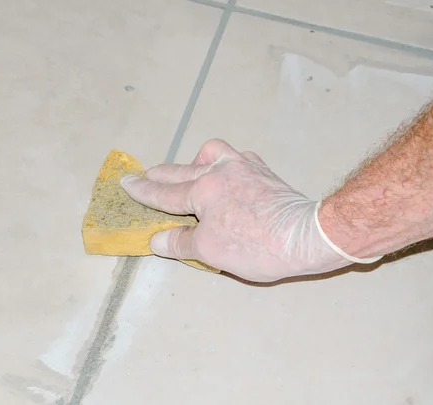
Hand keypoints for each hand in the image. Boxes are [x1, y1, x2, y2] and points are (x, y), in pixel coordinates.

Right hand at [121, 139, 353, 280]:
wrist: (306, 236)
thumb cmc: (256, 245)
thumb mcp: (210, 251)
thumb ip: (180, 242)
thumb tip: (156, 240)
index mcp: (204, 190)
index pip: (165, 193)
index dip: (143, 191)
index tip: (126, 183)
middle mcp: (221, 171)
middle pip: (182, 171)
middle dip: (160, 174)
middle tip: (145, 176)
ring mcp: (245, 166)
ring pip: (212, 153)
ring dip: (194, 162)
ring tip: (190, 175)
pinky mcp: (264, 171)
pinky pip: (236, 158)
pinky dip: (224, 164)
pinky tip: (227, 176)